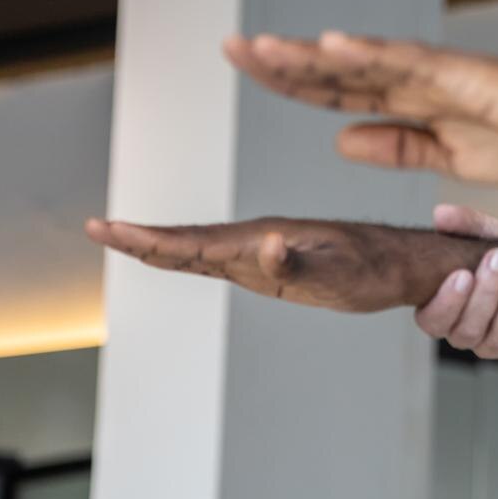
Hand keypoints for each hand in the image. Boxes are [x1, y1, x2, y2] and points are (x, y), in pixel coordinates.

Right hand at [86, 216, 419, 312]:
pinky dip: (186, 257)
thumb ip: (299, 259)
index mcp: (265, 237)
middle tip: (95, 228)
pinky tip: (170, 256)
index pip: (195, 240)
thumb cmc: (375, 269)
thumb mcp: (339, 270)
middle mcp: (258, 240)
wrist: (402, 263)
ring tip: (117, 238)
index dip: (149, 239)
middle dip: (139, 238)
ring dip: (157, 246)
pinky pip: (220, 261)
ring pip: (199, 250)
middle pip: (187, 241)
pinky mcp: (271, 266)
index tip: (108, 228)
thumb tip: (264, 246)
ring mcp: (262, 252)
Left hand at [223, 31, 497, 183]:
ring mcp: (444, 74)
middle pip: (341, 70)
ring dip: (313, 56)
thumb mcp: (451, 154)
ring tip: (261, 48)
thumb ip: (399, 145)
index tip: (249, 67)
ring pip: (365, 62)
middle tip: (231, 47)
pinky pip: (412, 63)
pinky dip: (372, 53)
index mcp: (416, 102)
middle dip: (285, 60)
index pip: (342, 89)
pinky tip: (333, 46)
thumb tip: (340, 139)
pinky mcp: (469, 75)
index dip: (295, 80)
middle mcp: (422, 80)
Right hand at [415, 205, 497, 358]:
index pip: (432, 319)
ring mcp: (491, 343)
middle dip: (485, 295)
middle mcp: (461, 332)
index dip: (446, 302)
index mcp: (439, 309)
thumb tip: (441, 213)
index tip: (463, 273)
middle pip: (466, 331)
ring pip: (496, 341)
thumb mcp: (484, 232)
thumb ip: (463, 223)